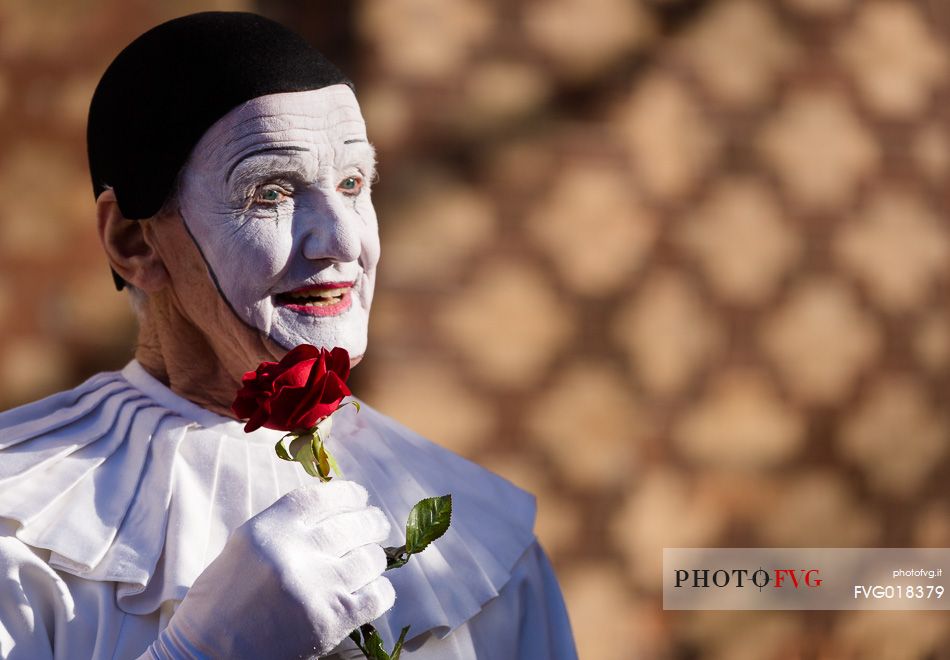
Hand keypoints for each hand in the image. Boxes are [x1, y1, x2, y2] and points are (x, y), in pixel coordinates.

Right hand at [145, 480, 393, 658]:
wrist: (209, 654)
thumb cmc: (221, 601)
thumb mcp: (245, 546)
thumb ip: (286, 526)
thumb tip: (332, 511)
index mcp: (270, 528)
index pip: (322, 497)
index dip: (349, 494)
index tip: (360, 497)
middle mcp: (296, 551)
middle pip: (355, 525)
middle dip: (372, 523)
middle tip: (376, 526)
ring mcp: (317, 586)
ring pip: (371, 559)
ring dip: (374, 558)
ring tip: (368, 561)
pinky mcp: (332, 620)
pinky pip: (378, 596)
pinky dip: (381, 590)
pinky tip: (371, 590)